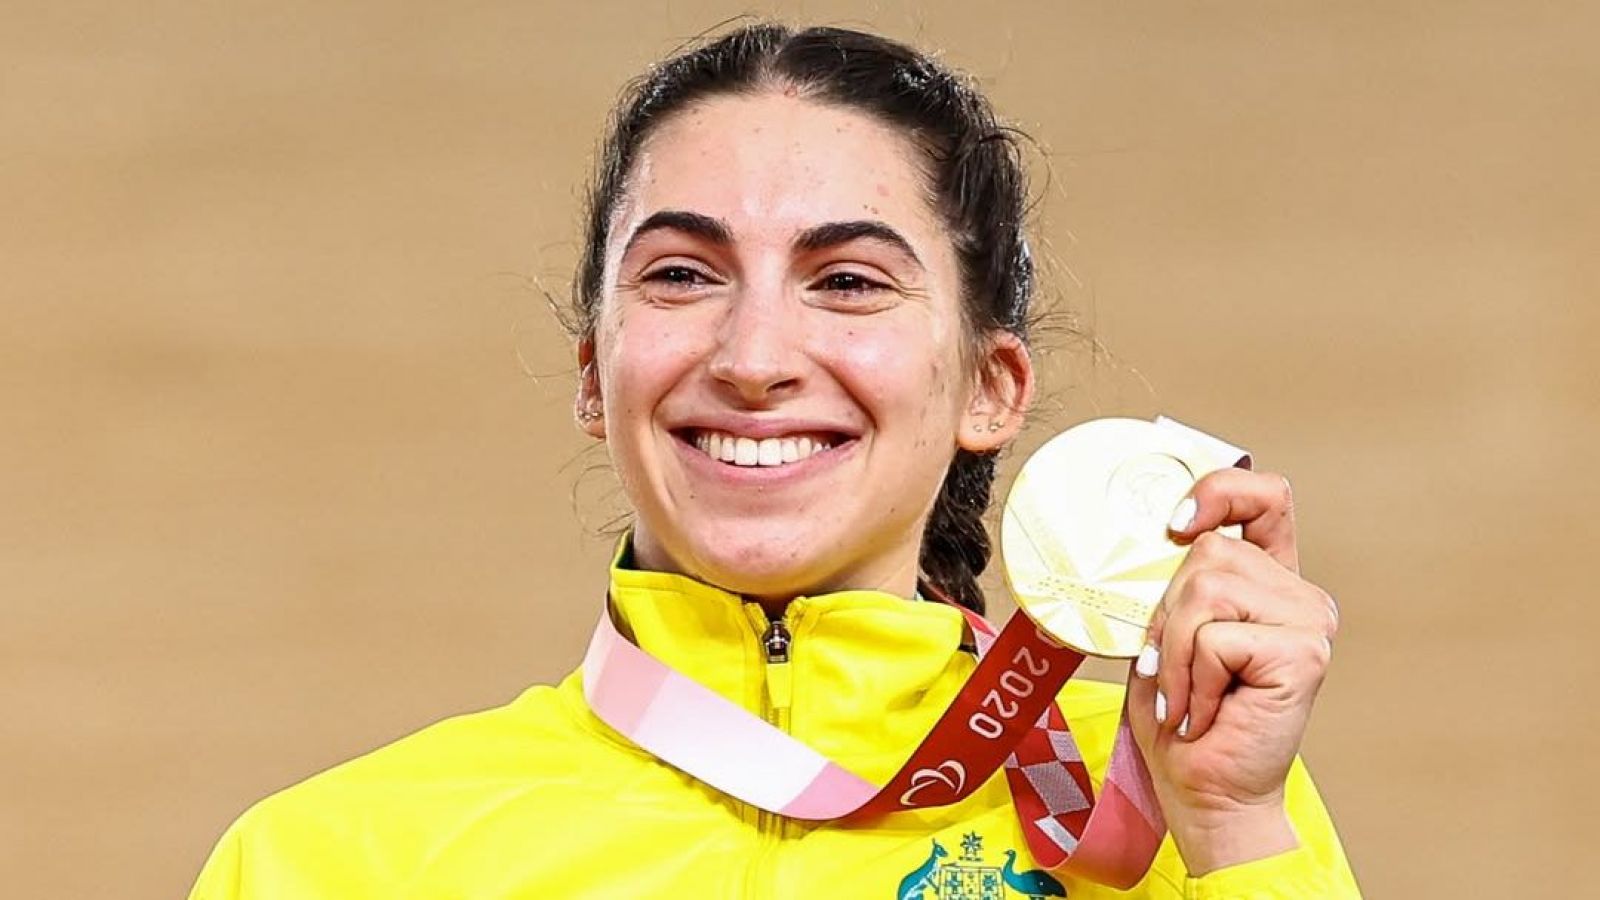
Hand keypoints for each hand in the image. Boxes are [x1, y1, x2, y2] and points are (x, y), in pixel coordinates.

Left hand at [1124, 468, 1338, 874]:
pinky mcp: (1303, 653)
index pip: (1264, 499)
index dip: (1222, 490)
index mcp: (1268, 582)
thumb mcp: (1164, 636)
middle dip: (1168, 614)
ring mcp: (1308, 622)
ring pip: (1205, 590)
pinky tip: (1208, 713)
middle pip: (1209, 552)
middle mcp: (1297, 596)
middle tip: (1175, 672)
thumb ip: (1174, 587)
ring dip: (1175, 652)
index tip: (1177, 522)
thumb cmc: (1180, 720)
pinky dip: (1192, 679)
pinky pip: (1213, 638)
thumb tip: (1155, 539)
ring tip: (1189, 697)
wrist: (1205, 793)